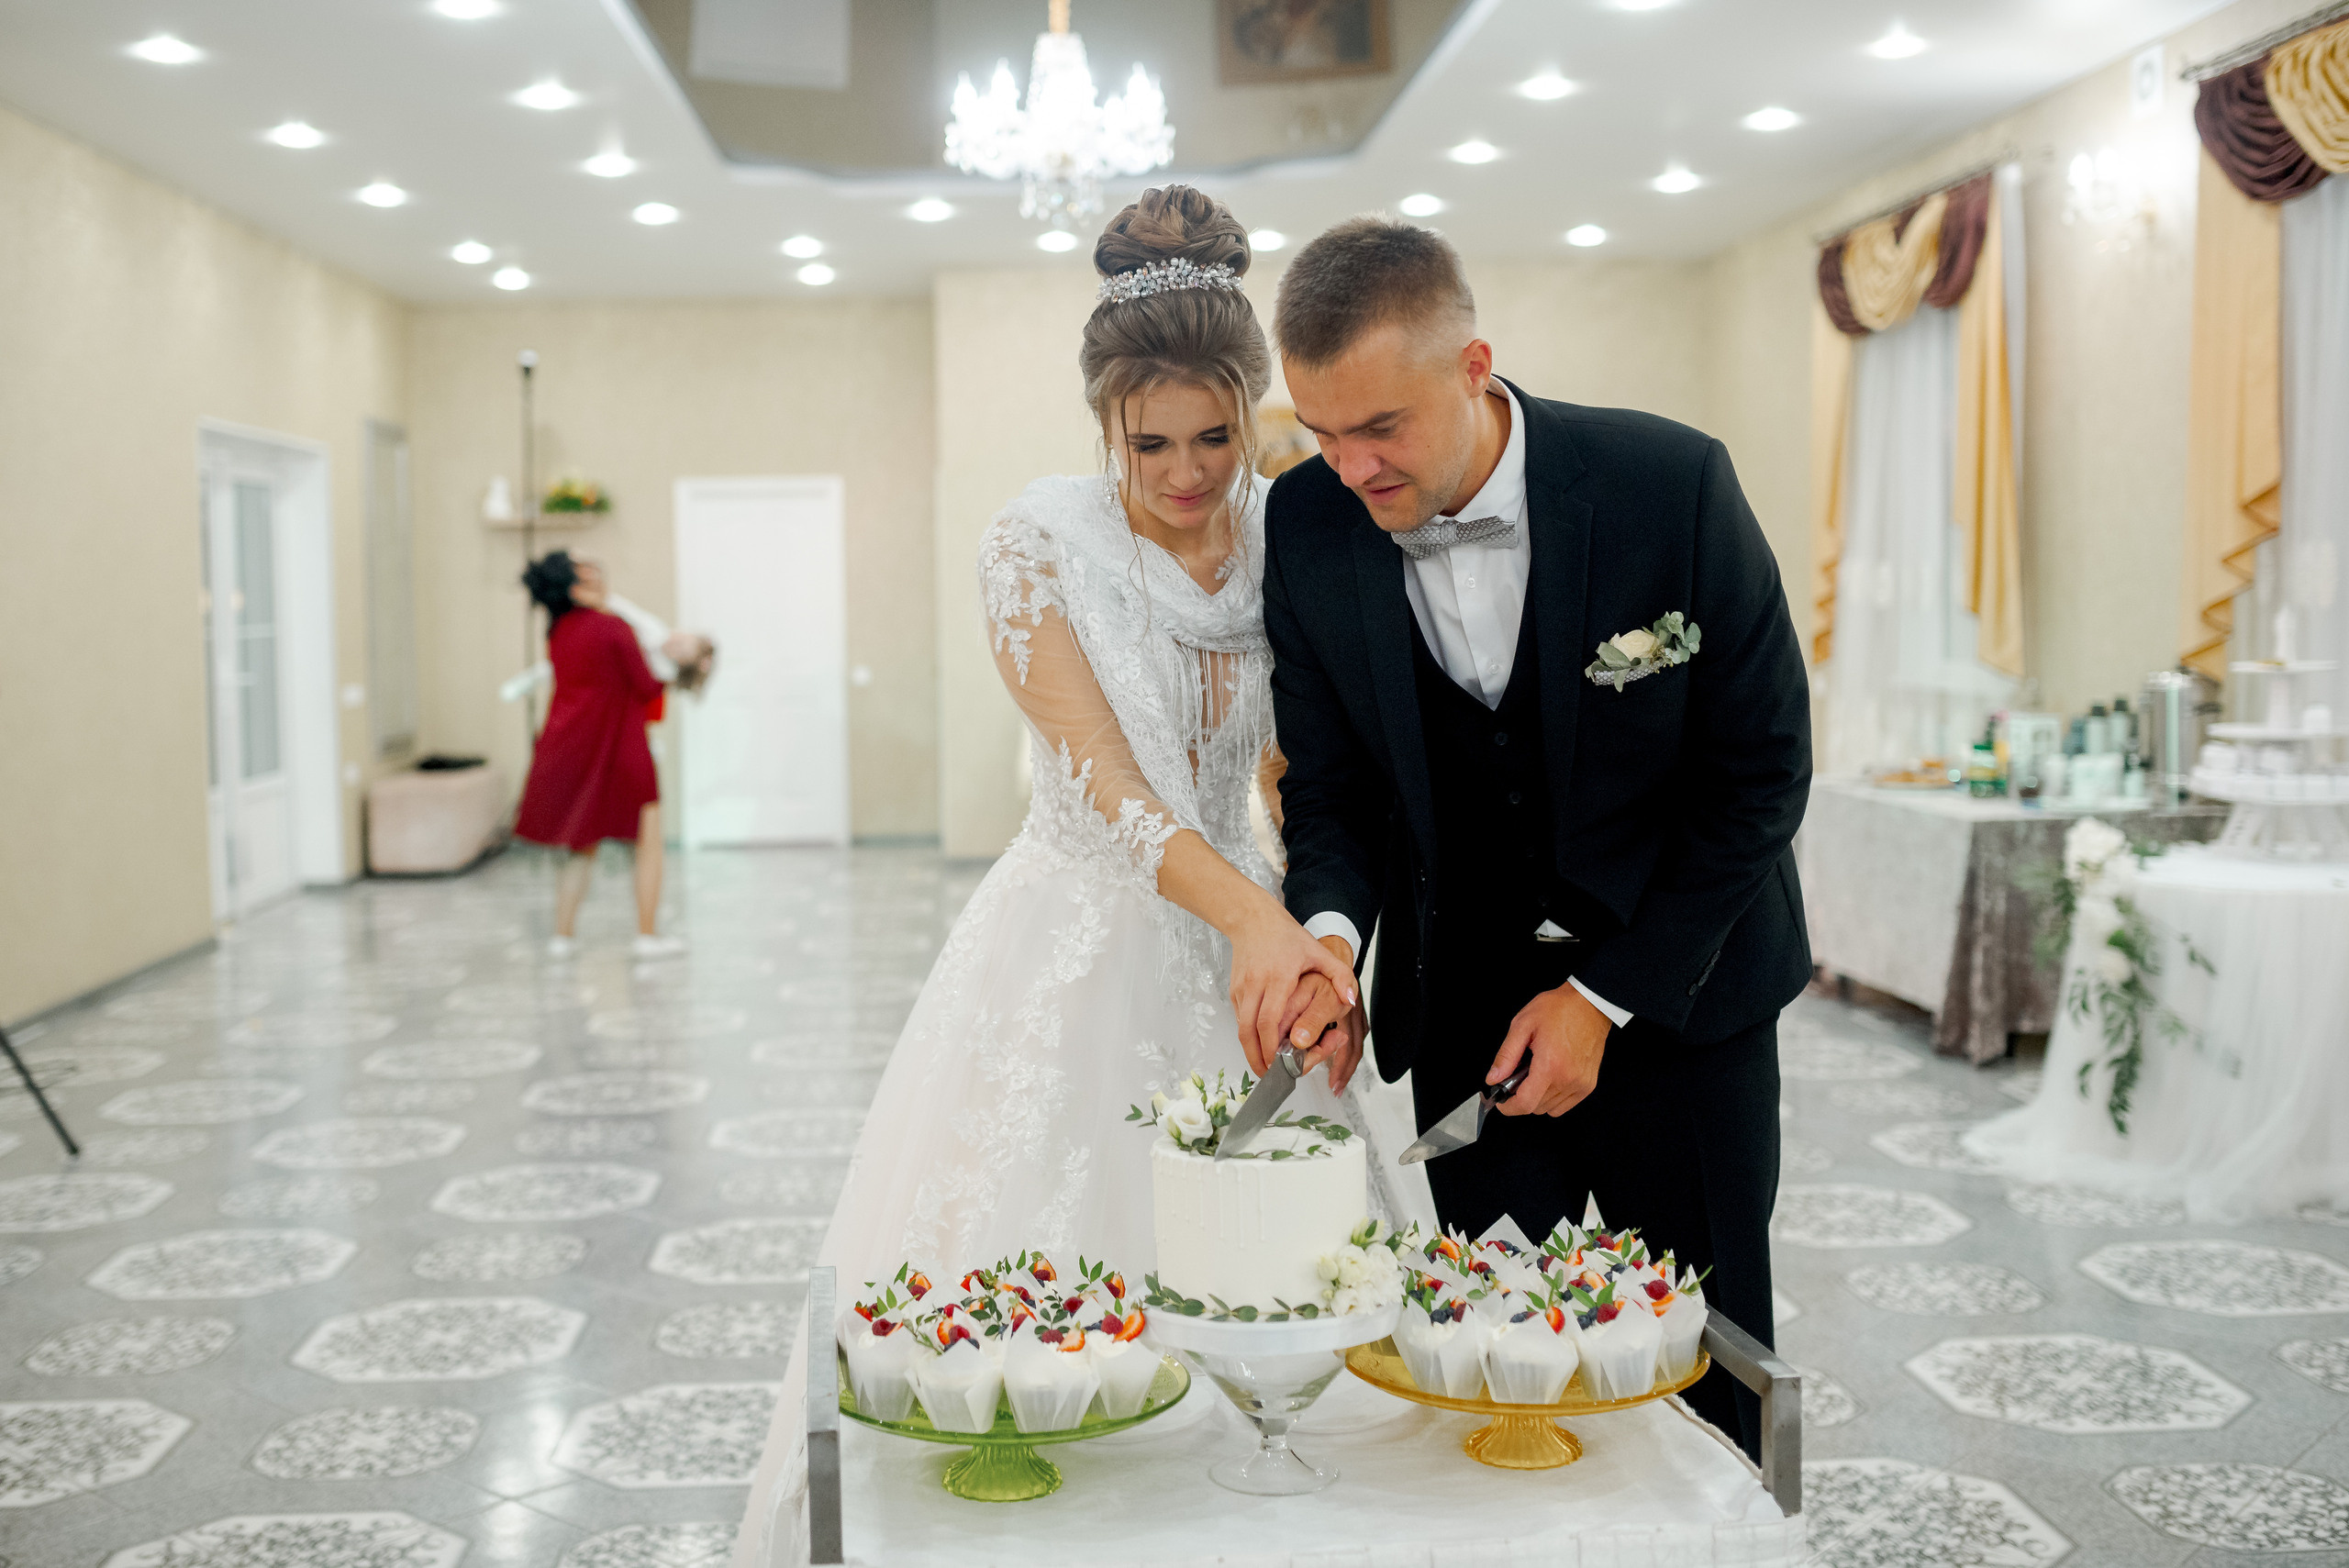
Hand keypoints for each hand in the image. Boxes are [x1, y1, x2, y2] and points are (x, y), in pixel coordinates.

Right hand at [1229, 910, 1355, 1076]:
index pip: (1269, 1020)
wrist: (1252, 919)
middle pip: (1249, 1031)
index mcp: (1278, 978)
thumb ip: (1339, 976)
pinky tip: (1261, 1044)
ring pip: (1240, 1028)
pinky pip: (1239, 1019)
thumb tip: (1349, 1000)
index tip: (1281, 1063)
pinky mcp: (1234, 991)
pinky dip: (1248, 1036)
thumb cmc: (1286, 935)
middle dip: (1259, 1058)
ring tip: (1265, 1067)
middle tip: (1271, 1075)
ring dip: (1251, 1051)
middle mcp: (1256, 985)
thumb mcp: (1318, 951)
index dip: (1272, 1047)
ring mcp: (1241, 988)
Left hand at [1486, 982, 1610, 1117]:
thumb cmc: (1559, 1009)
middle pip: (1536, 1107)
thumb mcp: (1522, 1025)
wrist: (1589, 1004)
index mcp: (1550, 1065)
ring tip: (1536, 1072)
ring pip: (1549, 1108)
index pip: (1525, 1104)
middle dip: (1521, 1096)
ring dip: (1537, 1097)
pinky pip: (1564, 1105)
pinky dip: (1552, 1098)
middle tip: (1518, 1075)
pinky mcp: (1588, 1085)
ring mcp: (1580, 1084)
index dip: (1508, 1107)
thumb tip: (1493, 1078)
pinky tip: (1549, 1078)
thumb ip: (1506, 1055)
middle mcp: (1568, 1079)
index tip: (1501, 1100)